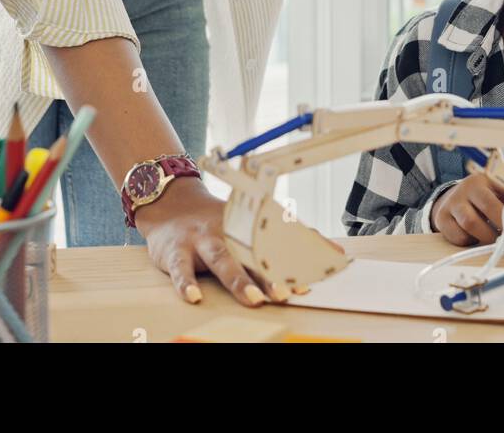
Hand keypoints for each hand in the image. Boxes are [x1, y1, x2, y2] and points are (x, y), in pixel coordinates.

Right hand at [134, 177, 340, 305]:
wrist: (169, 204)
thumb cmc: (213, 223)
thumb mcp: (247, 225)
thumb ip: (286, 239)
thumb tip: (334, 252)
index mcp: (247, 228)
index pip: (271, 247)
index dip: (289, 264)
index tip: (306, 283)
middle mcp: (226, 232)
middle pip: (250, 254)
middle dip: (268, 275)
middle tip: (285, 295)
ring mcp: (200, 240)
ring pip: (220, 258)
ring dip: (236, 279)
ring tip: (252, 299)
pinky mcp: (174, 251)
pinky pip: (180, 268)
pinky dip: (185, 283)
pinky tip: (194, 297)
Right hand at [431, 173, 503, 245]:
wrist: (458, 195)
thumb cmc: (488, 195)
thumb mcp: (500, 191)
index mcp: (480, 182)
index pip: (490, 204)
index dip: (503, 221)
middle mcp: (462, 191)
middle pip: (473, 220)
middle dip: (493, 234)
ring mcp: (449, 205)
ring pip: (466, 228)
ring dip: (484, 237)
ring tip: (494, 238)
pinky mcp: (441, 219)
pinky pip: (457, 237)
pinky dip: (470, 241)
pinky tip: (477, 236)